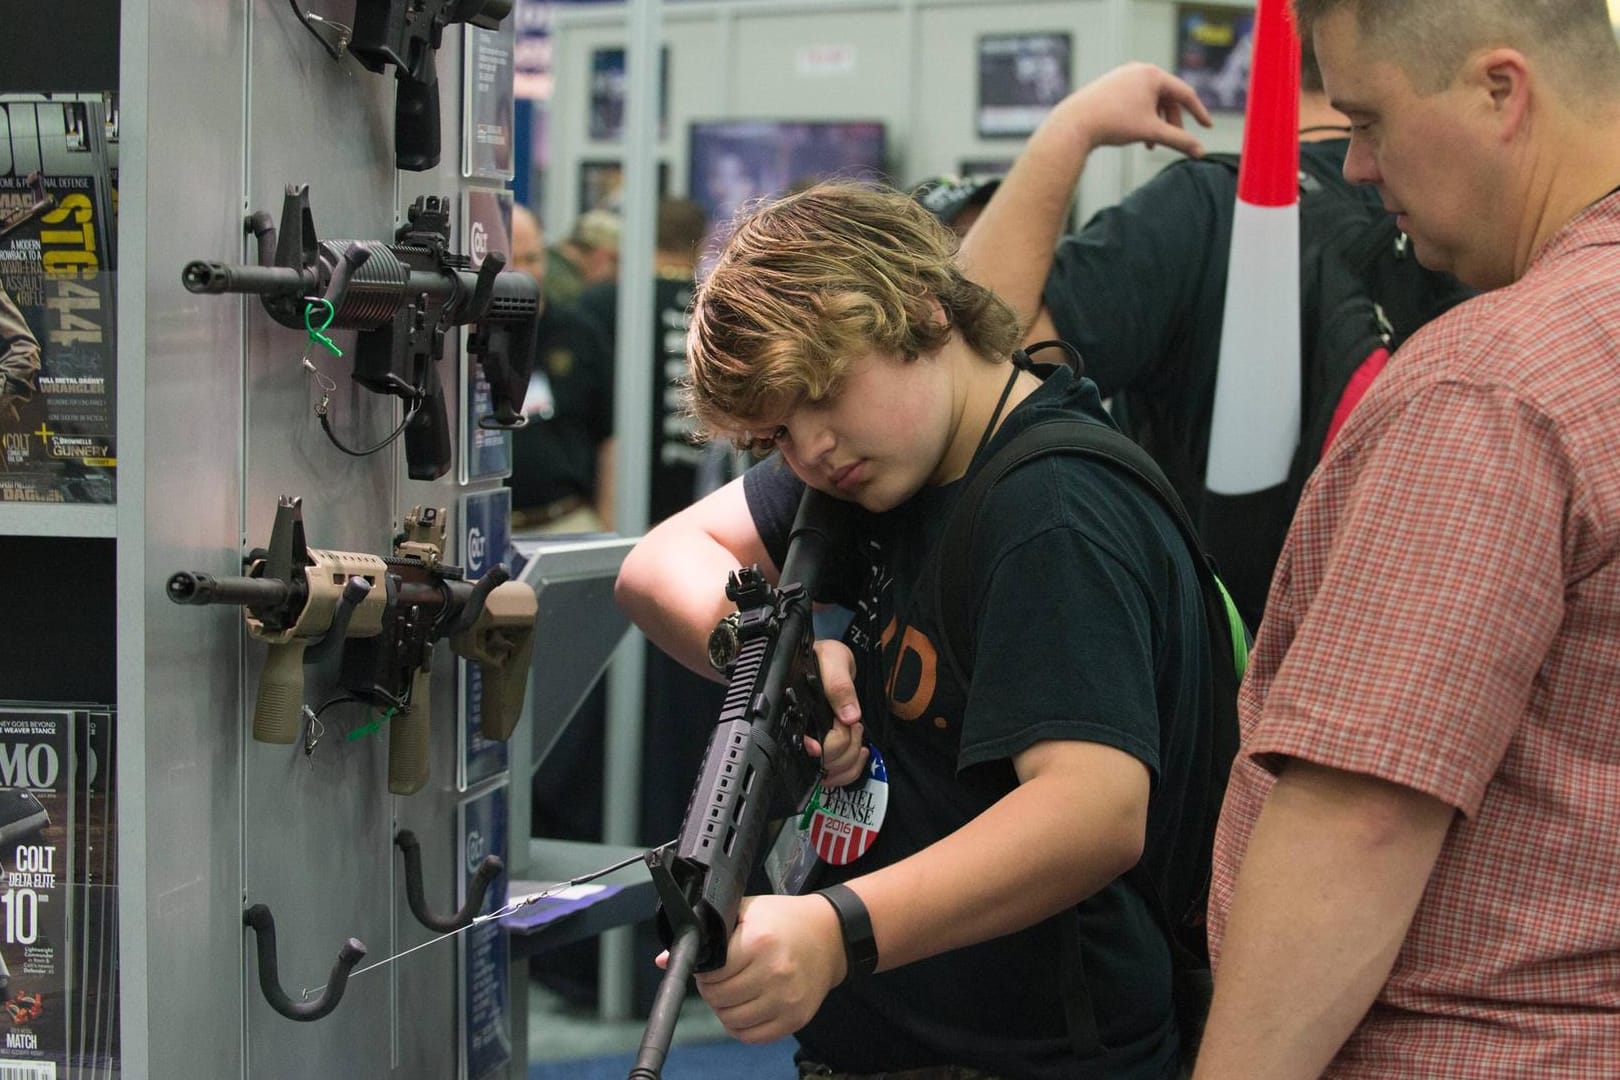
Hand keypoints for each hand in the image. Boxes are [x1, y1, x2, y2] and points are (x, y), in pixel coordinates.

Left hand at [682, 893, 845, 1042]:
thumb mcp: (746, 911)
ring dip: (724, 1009)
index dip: (704, 971)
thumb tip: (665, 959)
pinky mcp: (794, 1018)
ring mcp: (785, 999)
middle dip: (712, 989)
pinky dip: (741, 1026)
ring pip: (732, 1020)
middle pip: (719, 998)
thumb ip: (708, 931)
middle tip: (721, 977)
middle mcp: (773, 972)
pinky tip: (746, 1007)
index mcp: (759, 942)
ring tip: (734, 991)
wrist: (830, 935)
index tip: (710, 966)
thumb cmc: (784, 920)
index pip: (711, 972)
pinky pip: (752, 1036)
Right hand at [803, 639, 868, 787]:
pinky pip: (838, 775)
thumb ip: (838, 685)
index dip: (825, 749)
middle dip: (846, 745)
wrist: (828, 662)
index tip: (836, 735)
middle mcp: (803, 733)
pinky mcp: (827, 752)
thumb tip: (848, 716)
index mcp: (795, 713)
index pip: (807, 749)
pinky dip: (852, 768)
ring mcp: (814, 746)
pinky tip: (859, 750)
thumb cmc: (823, 657)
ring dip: (851, 757)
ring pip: (831, 773)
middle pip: (823, 764)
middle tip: (851, 722)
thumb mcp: (832, 659)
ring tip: (854, 731)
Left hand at [1044, 61, 1212, 157]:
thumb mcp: (1152, 132)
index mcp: (1153, 74)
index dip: (1199, 112)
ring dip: (1155, 122)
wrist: (1074, 124)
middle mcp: (1139, 69)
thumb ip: (1179, 141)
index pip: (1185, 93)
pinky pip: (1134, 99)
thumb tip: (1200, 153)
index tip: (1208, 127)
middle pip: (1167, 97)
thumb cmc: (1114, 124)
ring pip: (1150, 100)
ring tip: (1150, 144)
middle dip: (1171, 122)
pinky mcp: (1110, 84)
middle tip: (1171, 142)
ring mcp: (1123, 75)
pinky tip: (1135, 134)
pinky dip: (1140, 117)